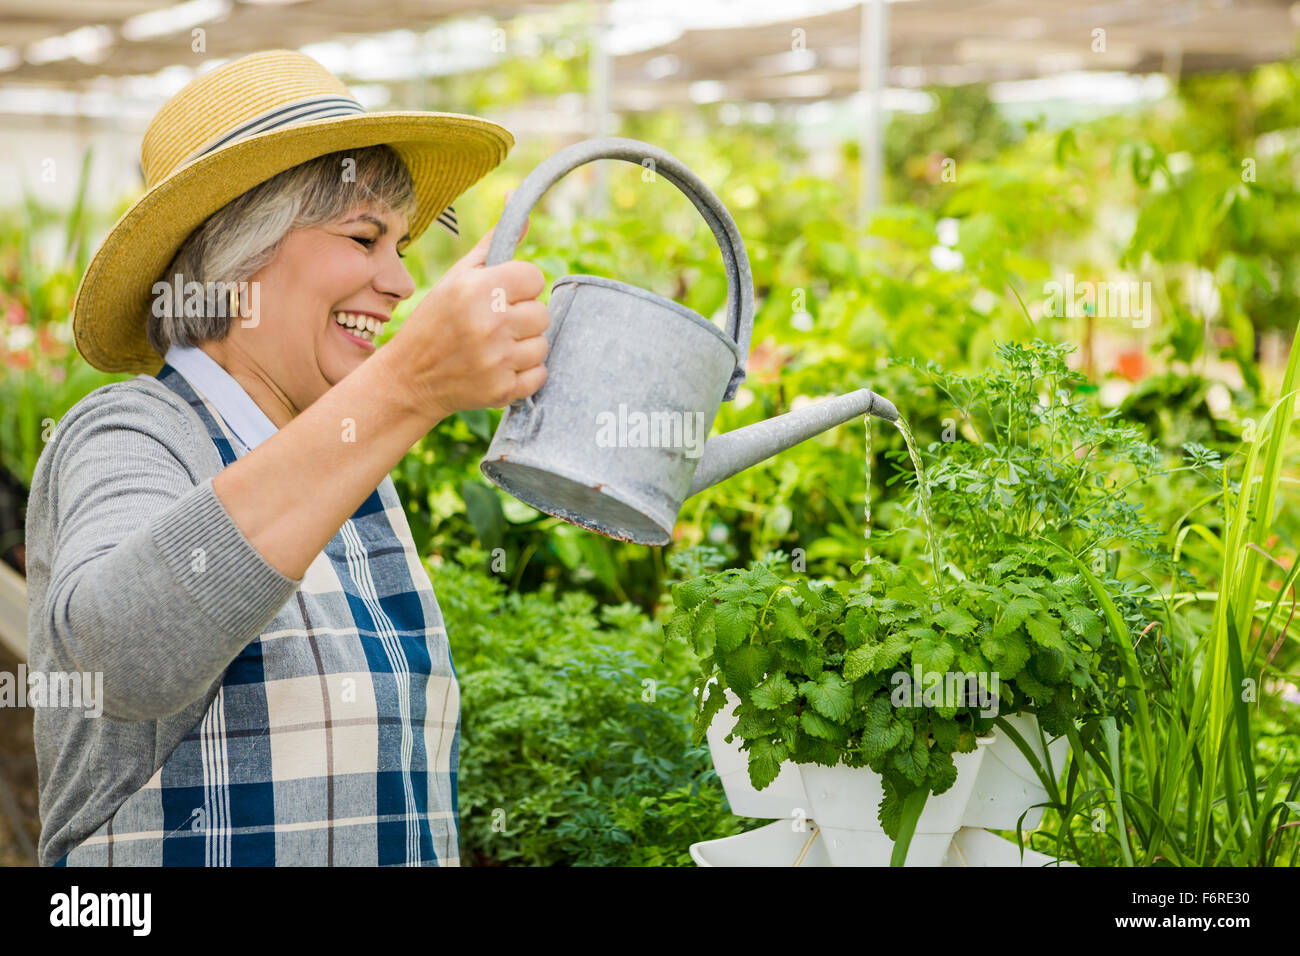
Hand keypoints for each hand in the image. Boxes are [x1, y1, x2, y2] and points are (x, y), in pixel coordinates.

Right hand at [387, 190, 549, 422]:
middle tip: (495, 324)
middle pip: (542, 313)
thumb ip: (493, 243)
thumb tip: (514, 196)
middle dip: (523, 317)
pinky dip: (524, 373)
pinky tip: (499, 367)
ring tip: (495, 346)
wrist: (410, 378)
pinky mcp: (502, 390)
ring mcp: (497, 360)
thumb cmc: (435, 319)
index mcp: (478, 289)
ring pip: (543, 345)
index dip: (520, 286)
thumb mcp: (457, 276)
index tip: (501, 295)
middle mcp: (490, 323)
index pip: (534, 278)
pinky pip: (539, 375)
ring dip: (524, 346)